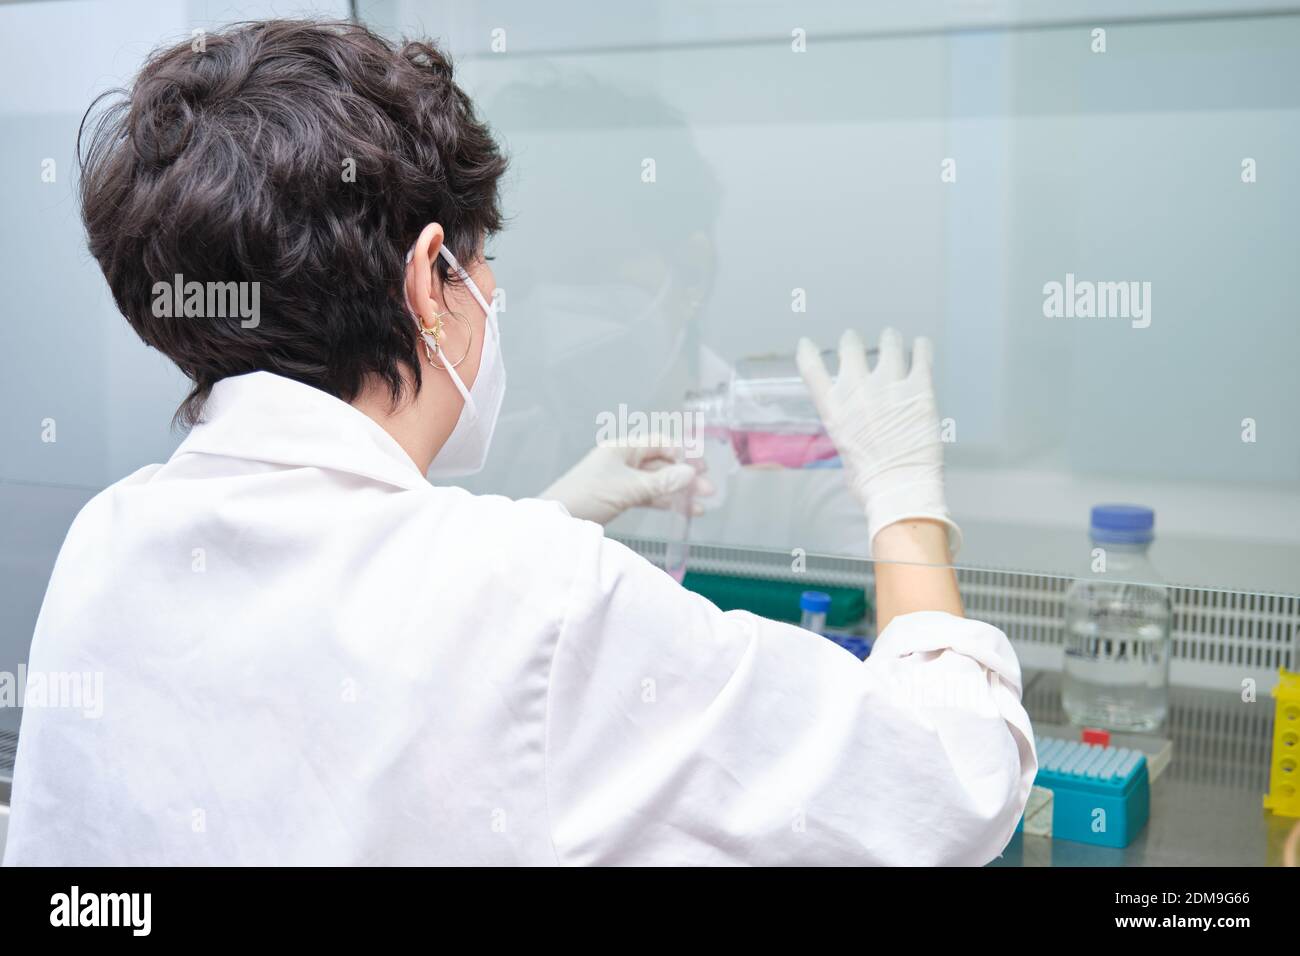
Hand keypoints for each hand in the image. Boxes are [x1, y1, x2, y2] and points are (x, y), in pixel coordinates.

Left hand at [540, 442, 712, 525]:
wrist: (558, 521)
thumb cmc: (588, 496)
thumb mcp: (628, 488)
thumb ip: (661, 482)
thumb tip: (692, 473)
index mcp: (622, 448)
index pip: (660, 443)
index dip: (682, 453)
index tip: (702, 467)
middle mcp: (624, 460)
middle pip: (661, 464)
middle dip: (685, 476)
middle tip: (708, 489)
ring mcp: (622, 479)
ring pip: (657, 482)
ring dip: (679, 492)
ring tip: (701, 505)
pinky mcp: (620, 498)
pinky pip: (649, 496)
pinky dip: (665, 503)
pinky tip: (683, 511)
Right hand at [796, 328, 961, 554]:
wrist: (900, 488)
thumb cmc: (869, 484)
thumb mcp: (847, 456)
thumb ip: (852, 437)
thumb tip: (860, 440)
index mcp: (834, 409)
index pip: (812, 370)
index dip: (807, 353)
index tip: (806, 344)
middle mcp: (857, 390)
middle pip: (850, 349)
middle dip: (851, 343)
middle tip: (853, 340)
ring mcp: (889, 385)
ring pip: (889, 346)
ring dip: (889, 340)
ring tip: (892, 337)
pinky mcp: (919, 389)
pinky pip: (921, 358)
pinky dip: (921, 349)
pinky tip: (921, 346)